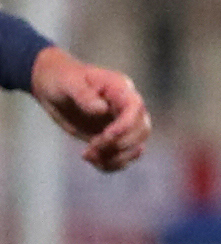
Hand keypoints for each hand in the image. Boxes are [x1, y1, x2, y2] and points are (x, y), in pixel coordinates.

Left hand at [29, 47, 150, 171]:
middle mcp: (126, 107)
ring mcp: (121, 123)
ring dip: (115, 157)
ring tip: (88, 155)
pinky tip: (91, 159)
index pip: (136, 108)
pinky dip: (111, 164)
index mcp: (120, 89)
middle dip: (119, 144)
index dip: (126, 125)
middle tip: (92, 146)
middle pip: (142, 130)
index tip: (105, 136)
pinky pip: (123, 156)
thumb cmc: (63, 79)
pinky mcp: (112, 138)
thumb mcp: (70, 83)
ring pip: (136, 146)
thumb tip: (102, 110)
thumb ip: (84, 95)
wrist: (55, 86)